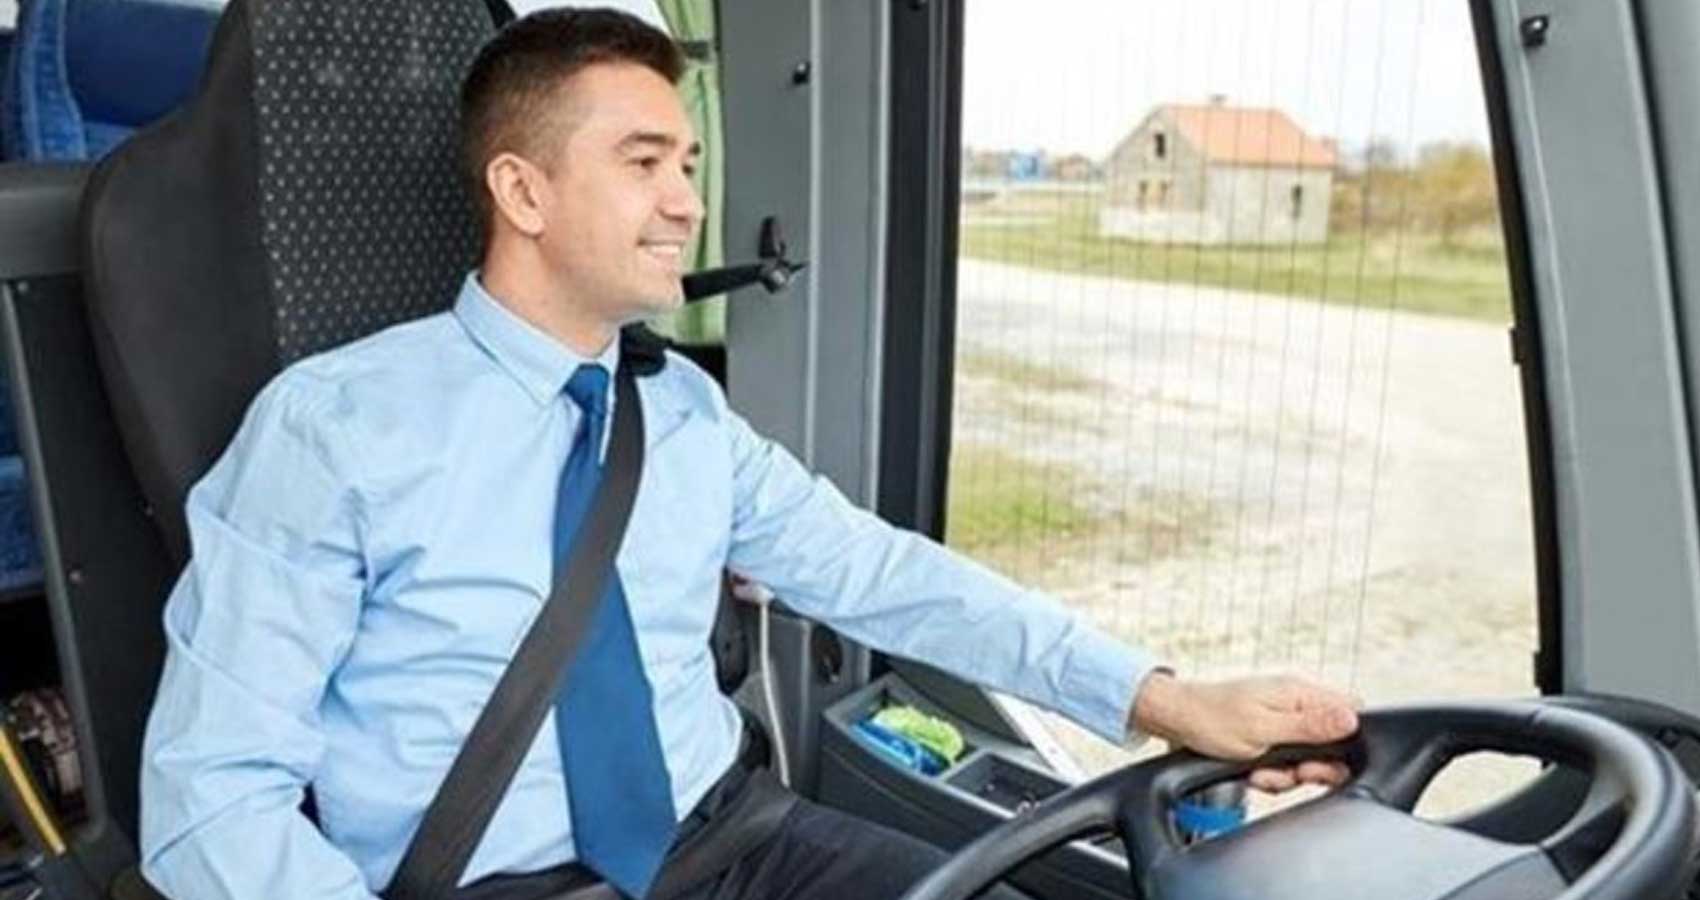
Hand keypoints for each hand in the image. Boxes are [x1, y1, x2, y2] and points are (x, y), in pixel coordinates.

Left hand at [1130, 672, 1358, 790]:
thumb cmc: (1210, 718)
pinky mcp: (1269, 738)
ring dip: (1287, 774)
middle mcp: (1295, 704)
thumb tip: (1352, 719)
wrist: (1173, 722)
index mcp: (1299, 693)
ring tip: (1261, 772)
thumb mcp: (1263, 728)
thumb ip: (1309, 727)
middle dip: (1314, 766)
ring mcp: (1282, 722)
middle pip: (1332, 742)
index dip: (1349, 741)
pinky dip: (1272, 775)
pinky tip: (1254, 774)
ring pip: (1309, 758)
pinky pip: (1286, 764)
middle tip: (1292, 773)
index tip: (1322, 762)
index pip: (1350, 710)